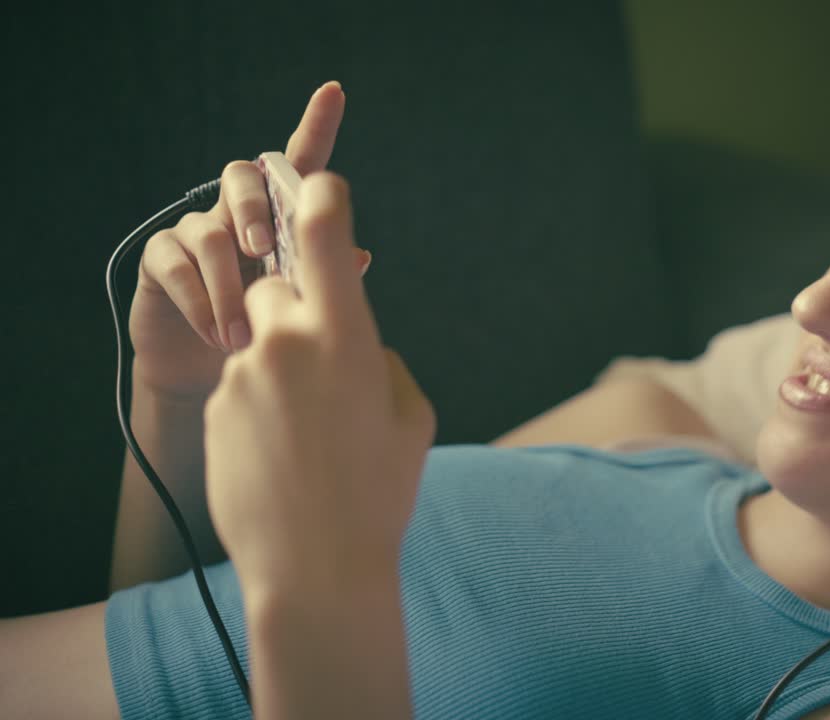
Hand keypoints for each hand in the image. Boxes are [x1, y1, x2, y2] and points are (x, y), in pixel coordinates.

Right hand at [129, 80, 370, 401]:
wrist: (206, 375)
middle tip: (264, 252)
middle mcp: (235, 213)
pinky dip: (201, 303)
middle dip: (255, 210)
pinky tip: (217, 334)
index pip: (298, 165)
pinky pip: (178, 266)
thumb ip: (325, 277)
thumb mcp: (300, 309)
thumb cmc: (263, 333)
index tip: (334, 92)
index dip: (316, 127)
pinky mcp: (161, 259)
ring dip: (230, 287)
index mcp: (278, 220)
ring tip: (243, 335)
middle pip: (243, 179)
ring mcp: (195, 232)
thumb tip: (362, 255)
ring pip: (212, 233)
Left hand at [203, 172, 435, 594]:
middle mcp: (285, 342)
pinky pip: (241, 382)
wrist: (316, 567)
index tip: (318, 183)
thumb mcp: (412, 417)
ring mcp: (242, 375)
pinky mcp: (215, 407)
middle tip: (325, 362)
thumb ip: (384, 360)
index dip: (320, 197)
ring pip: (259, 338)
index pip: (325, 233)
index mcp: (346, 337)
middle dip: (299, 308)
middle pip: (279, 286)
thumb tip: (359, 345)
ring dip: (281, 364)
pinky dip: (260, 404)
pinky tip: (284, 453)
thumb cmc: (379, 493)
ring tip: (309, 431)